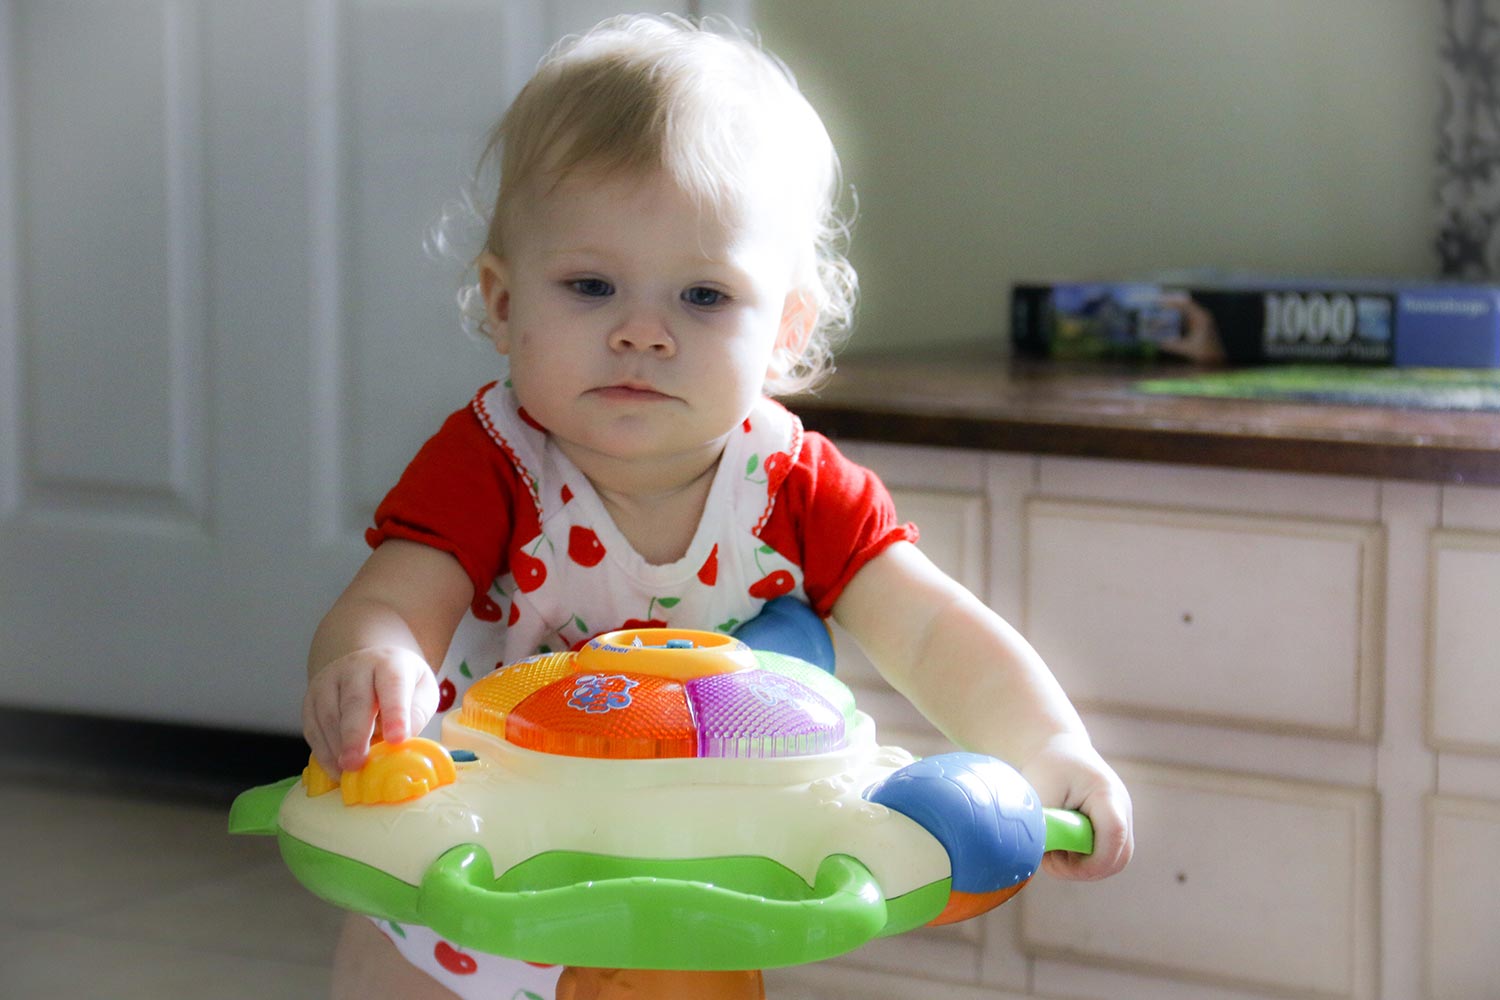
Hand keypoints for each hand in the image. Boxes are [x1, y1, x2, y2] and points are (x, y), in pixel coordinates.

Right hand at [301, 646, 439, 777]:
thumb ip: (416, 714)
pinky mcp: (311, 699)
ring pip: (329, 715)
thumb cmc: (403, 684)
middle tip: (357, 764)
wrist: (370, 665)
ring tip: (348, 773)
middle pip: (354, 700)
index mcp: (390, 663)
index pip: (393, 685)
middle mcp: (356, 667)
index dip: (395, 713)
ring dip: (337, 748)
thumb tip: (402, 742)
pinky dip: (323, 752)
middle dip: (355, 735)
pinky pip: (313, 728)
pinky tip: (335, 770)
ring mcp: (329, 681)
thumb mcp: (422, 691)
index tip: (397, 740)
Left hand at [1019, 733, 1133, 880]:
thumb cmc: (1047, 768)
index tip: (1059, 862)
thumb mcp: (1039, 794)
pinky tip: (1062, 846)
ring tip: (1054, 851)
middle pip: (1119, 857)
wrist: (1057, 748)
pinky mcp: (1116, 824)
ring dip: (1084, 866)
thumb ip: (1043, 826)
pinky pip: (1108, 854)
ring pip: (1114, 860)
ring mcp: (1124, 817)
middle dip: (1085, 870)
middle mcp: (1122, 807)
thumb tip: (1038, 854)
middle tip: (1052, 861)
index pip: (1114, 834)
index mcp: (1105, 793)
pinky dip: (1085, 859)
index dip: (1092, 860)